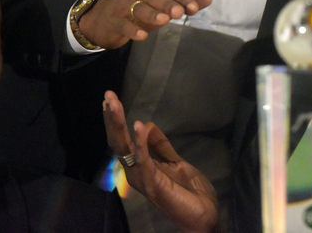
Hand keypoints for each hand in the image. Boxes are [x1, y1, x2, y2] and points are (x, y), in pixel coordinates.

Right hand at [80, 0, 212, 48]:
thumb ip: (185, 1)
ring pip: (139, 8)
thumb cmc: (140, 9)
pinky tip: (142, 35)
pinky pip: (124, 24)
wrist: (103, 18)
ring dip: (151, 14)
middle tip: (178, 13)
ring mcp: (124, 6)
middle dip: (167, 4)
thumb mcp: (162, 5)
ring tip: (163, 21)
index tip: (193, 9)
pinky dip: (133, 29)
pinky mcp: (114, 21)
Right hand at [103, 91, 218, 232]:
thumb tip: (146, 123)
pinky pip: (144, 160)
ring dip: (119, 125)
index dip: (116, 120)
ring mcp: (142, 178)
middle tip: (108, 96)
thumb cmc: (189, 192)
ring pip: (125, 148)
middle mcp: (135, 171)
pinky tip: (137, 126)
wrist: (204, 214)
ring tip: (114, 105)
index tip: (111, 99)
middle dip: (112, 118)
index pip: (123, 139)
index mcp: (140, 165)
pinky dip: (140, 142)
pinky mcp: (153, 183)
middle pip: (119, 141)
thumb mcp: (174, 161)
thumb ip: (160, 145)